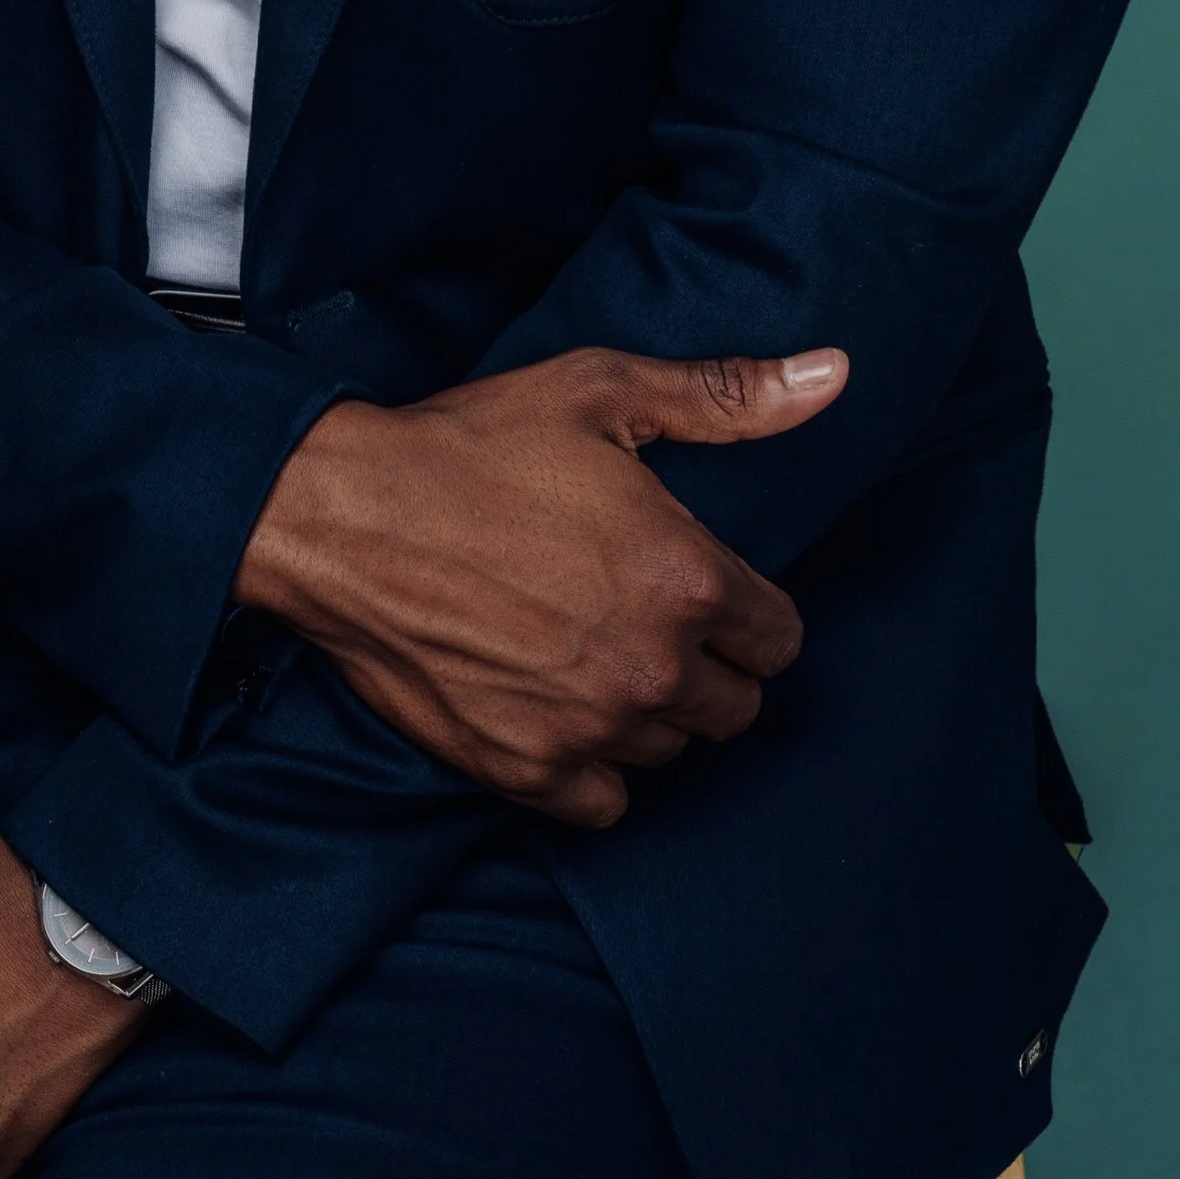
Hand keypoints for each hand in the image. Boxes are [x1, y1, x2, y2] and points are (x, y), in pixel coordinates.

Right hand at [235, 343, 844, 828]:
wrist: (343, 515)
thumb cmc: (472, 445)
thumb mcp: (602, 392)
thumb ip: (728, 396)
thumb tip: (836, 374)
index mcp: (688, 579)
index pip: (779, 639)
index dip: (745, 611)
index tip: (701, 588)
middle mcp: (653, 667)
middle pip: (735, 707)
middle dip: (705, 665)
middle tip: (643, 617)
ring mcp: (589, 728)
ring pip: (670, 753)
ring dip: (648, 712)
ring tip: (592, 651)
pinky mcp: (525, 771)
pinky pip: (605, 804)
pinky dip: (592, 766)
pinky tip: (559, 707)